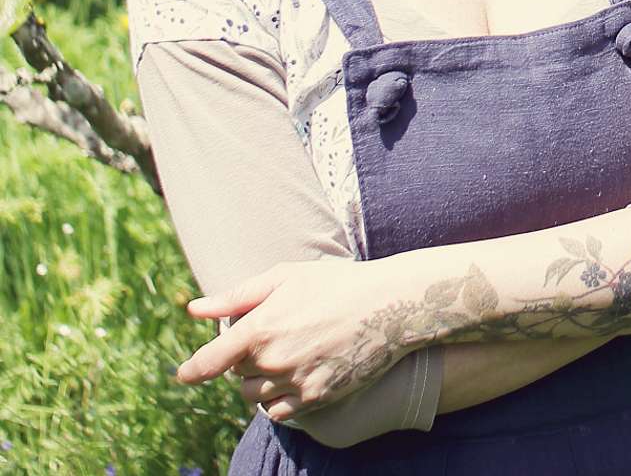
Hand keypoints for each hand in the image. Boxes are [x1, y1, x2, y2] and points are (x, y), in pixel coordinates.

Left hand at [176, 257, 406, 420]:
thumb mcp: (286, 276)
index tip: (183, 374)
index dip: (191, 370)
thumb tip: (194, 309)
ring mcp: (294, 382)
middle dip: (245, 357)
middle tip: (273, 334)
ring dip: (260, 379)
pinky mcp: (315, 399)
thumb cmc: (335, 283)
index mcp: (260, 327)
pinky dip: (277, 400)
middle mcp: (272, 360)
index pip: (209, 361)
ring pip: (253, 395)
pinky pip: (278, 412)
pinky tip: (294, 376)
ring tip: (287, 353)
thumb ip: (237, 295)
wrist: (388, 305)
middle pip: (235, 373)